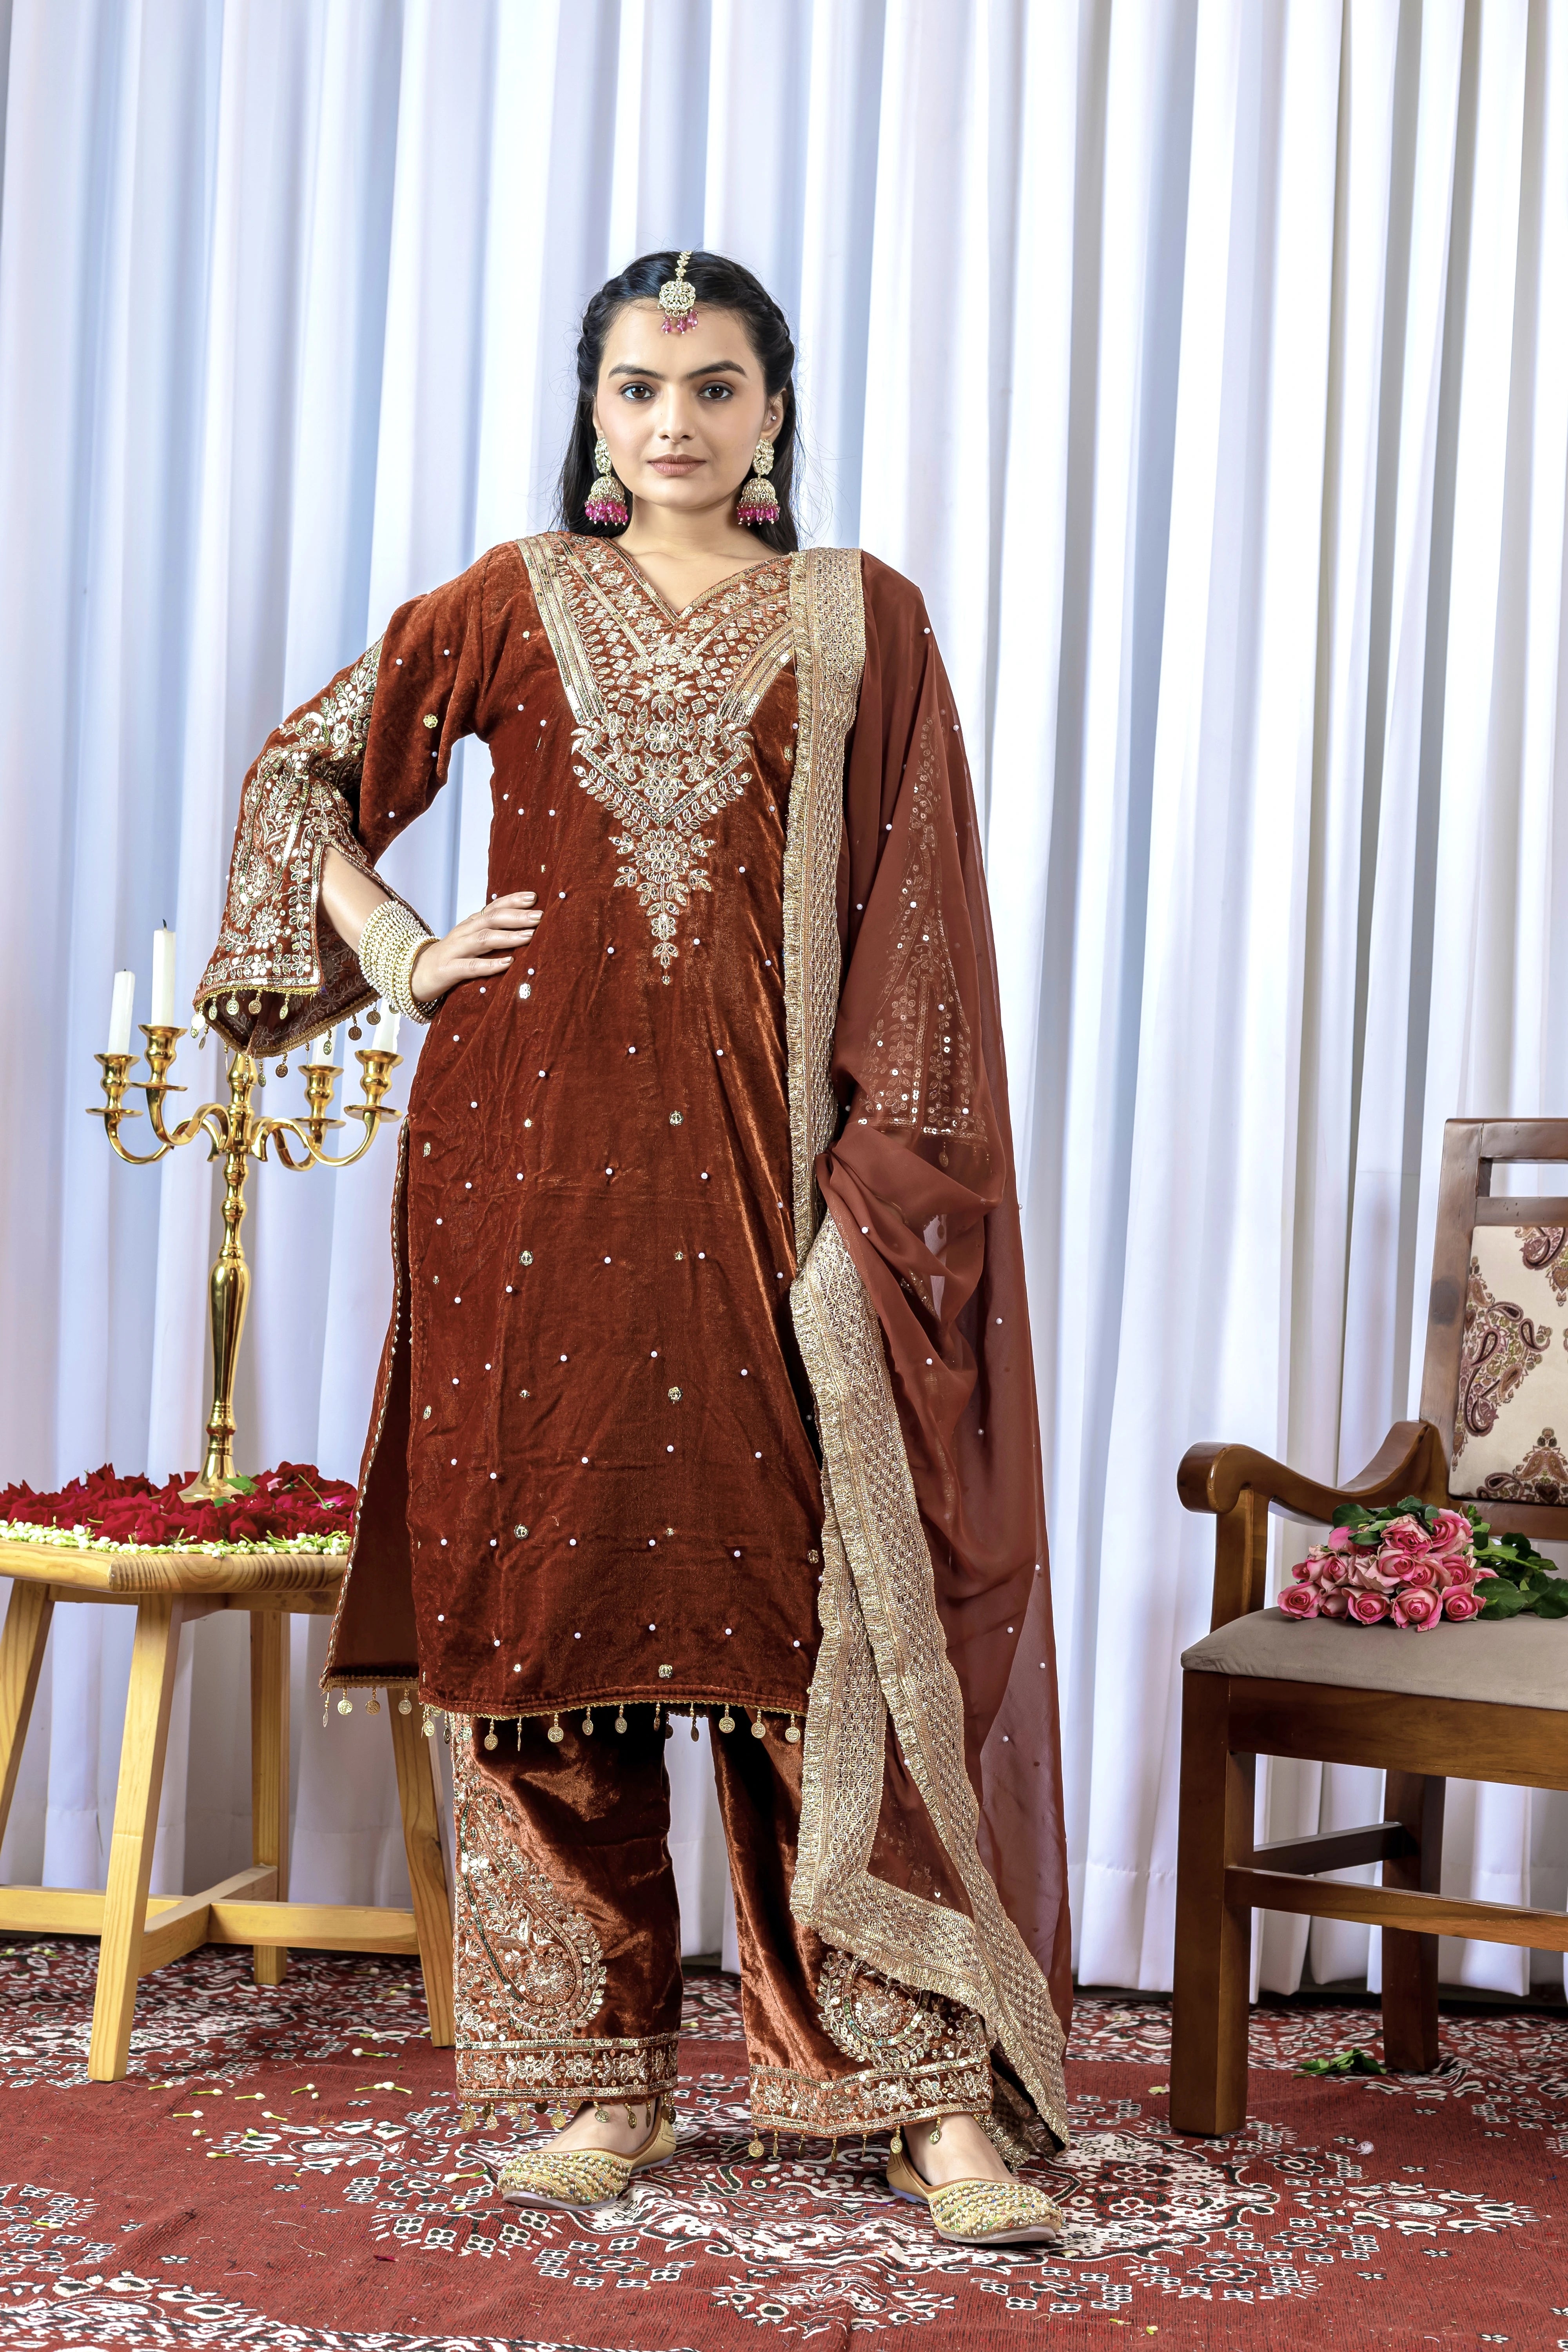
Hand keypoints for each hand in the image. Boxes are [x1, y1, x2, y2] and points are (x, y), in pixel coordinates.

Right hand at [410, 892, 541, 999]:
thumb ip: (490, 933)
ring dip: (508, 937)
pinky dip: (490, 965)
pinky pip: (471, 967)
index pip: (493, 907)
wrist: (412, 975)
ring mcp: (455, 951)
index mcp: (470, 925)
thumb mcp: (469, 942)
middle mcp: (463, 933)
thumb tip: (523, 929)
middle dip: (517, 916)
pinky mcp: (448, 971)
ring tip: (529, 936)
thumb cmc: (450, 959)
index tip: (534, 897)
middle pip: (491, 919)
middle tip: (540, 916)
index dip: (512, 900)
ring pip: (483, 939)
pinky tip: (508, 963)